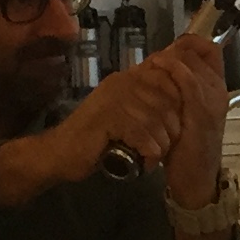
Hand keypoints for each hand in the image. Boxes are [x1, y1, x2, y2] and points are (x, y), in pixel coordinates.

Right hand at [0, 34, 227, 207]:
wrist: (61, 152)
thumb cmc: (96, 137)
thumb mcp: (124, 114)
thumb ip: (146, 104)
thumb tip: (179, 103)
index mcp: (128, 78)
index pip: (169, 80)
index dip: (178, 105)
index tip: (174, 128)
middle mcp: (123, 82)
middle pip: (168, 102)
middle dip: (170, 131)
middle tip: (160, 147)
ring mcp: (115, 97)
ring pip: (158, 121)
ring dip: (159, 145)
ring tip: (150, 156)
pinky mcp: (109, 117)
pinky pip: (144, 135)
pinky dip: (148, 153)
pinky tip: (143, 162)